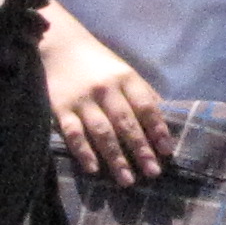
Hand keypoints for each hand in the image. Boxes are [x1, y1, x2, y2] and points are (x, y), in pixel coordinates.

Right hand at [40, 0, 169, 185]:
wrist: (58, 44)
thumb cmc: (97, 63)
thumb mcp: (123, 71)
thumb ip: (142, 94)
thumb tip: (165, 121)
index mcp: (126, 78)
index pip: (146, 106)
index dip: (158, 129)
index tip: (167, 151)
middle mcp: (106, 89)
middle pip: (126, 123)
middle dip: (141, 150)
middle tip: (152, 173)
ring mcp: (83, 100)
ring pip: (102, 132)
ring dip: (115, 158)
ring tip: (127, 180)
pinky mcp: (60, 108)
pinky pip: (73, 133)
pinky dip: (84, 152)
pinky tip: (93, 169)